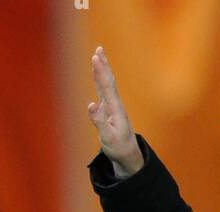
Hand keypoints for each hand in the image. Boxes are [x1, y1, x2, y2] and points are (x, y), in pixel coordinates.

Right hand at [87, 46, 143, 177]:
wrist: (128, 156)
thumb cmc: (118, 148)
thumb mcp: (108, 138)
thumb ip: (99, 121)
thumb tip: (91, 104)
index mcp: (115, 109)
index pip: (107, 86)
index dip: (101, 71)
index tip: (95, 57)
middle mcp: (115, 105)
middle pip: (108, 81)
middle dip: (103, 65)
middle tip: (99, 49)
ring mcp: (113, 107)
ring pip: (106, 84)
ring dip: (102, 70)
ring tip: (98, 56)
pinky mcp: (109, 111)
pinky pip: (104, 91)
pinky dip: (100, 81)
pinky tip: (98, 75)